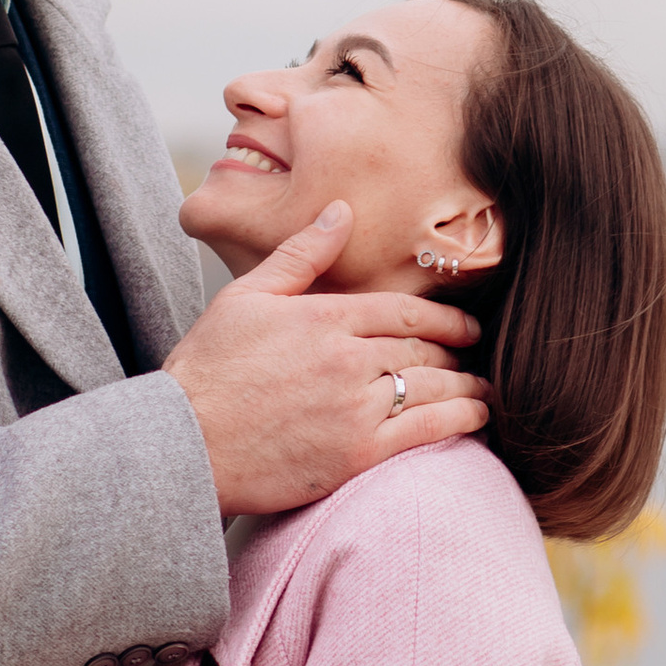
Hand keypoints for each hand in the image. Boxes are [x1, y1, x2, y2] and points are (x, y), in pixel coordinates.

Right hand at [163, 202, 488, 516]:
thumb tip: (340, 210)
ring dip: (466, 386)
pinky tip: (476, 418)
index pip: (404, 311)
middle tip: (475, 355)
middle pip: (422, 348)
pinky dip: (459, 421)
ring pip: (431, 387)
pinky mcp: (355, 454)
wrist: (182, 443)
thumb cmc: (206, 370)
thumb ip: (300, 254)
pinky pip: (424, 432)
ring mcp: (354, 408)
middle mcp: (347, 359)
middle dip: (456, 351)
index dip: (444, 318)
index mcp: (324, 316)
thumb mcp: (245, 296)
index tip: (465, 324)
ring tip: (484, 388)